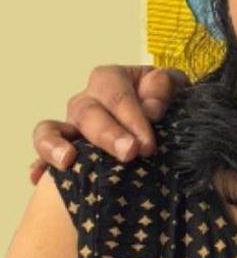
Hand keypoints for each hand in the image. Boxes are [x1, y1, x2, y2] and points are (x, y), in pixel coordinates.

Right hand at [27, 65, 185, 183]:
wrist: (166, 119)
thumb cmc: (167, 101)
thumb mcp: (175, 86)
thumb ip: (166, 87)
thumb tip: (151, 108)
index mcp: (112, 79)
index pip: (117, 94)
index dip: (132, 118)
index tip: (147, 145)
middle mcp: (87, 99)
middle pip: (88, 112)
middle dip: (108, 135)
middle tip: (130, 154)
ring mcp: (72, 124)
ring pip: (53, 128)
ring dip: (56, 145)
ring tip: (67, 162)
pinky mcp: (63, 147)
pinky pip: (42, 152)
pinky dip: (40, 164)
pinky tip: (40, 178)